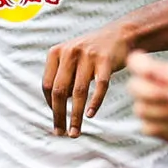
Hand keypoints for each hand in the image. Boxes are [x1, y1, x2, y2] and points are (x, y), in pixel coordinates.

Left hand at [42, 22, 133, 136]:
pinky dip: (94, 103)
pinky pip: (100, 86)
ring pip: (79, 92)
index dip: (50, 105)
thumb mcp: (71, 59)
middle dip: (59, 115)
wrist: (120, 34)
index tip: (56, 119)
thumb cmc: (93, 52)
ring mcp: (88, 55)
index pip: (47, 85)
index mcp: (56, 52)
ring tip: (75, 132)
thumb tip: (56, 107)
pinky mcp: (106, 60)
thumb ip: (62, 78)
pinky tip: (90, 115)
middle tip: (61, 133)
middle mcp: (70, 52)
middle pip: (59, 90)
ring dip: (75, 116)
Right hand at [129, 52, 167, 144]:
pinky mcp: (148, 127)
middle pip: (133, 86)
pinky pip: (149, 127)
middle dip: (155, 92)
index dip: (138, 66)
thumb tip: (153, 70)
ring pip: (142, 110)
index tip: (150, 71)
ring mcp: (144, 108)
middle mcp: (144, 89)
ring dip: (167, 110)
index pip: (135, 62)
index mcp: (152, 72)